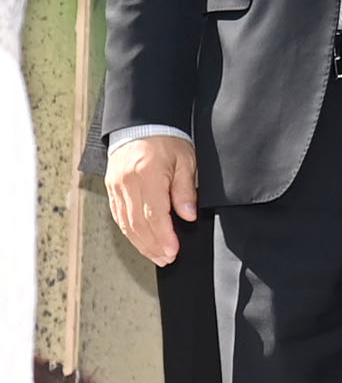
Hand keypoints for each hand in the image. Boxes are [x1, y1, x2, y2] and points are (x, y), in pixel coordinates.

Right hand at [105, 135, 193, 269]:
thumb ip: (185, 190)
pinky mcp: (111, 188)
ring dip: (140, 242)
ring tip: (156, 256)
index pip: (154, 213)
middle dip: (153, 245)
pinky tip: (139, 241)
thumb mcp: (186, 161)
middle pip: (137, 222)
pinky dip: (129, 231)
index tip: (173, 251)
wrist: (141, 123)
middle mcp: (127, 182)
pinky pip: (118, 214)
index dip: (163, 236)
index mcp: (147, 174)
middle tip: (166, 259)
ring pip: (126, 222)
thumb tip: (187, 216)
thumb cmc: (167, 140)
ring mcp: (116, 186)